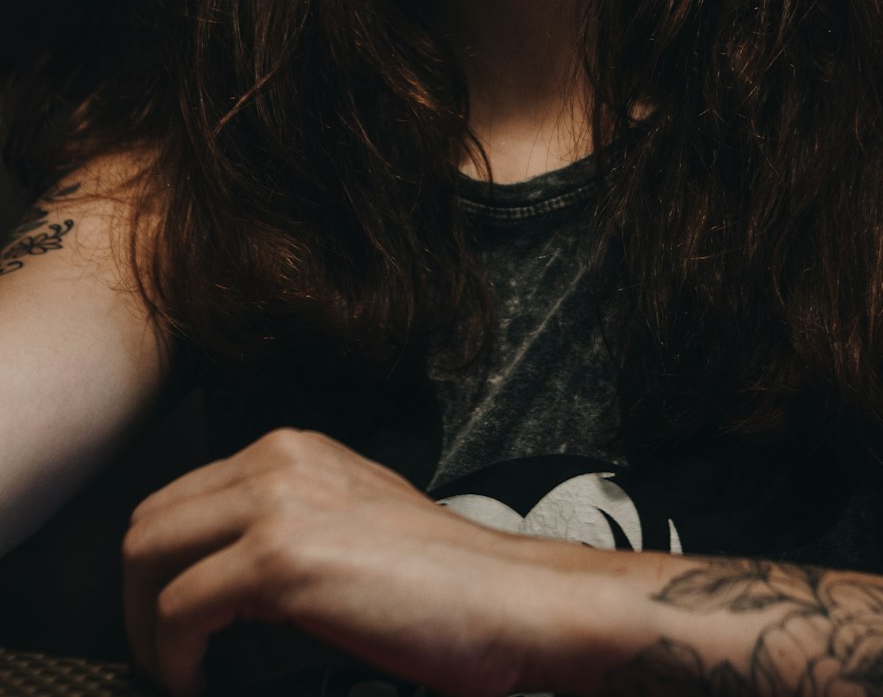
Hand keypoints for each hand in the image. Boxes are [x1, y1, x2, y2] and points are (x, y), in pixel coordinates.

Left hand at [122, 428, 543, 696]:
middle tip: (165, 659)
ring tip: (182, 673)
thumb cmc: (436, 586)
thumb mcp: (342, 540)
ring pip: (147, 555)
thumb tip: (200, 619)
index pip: (177, 499)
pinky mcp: (280, 557)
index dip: (159, 572)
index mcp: (291, 449)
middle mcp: (276, 458)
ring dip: (148, 628)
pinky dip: (175, 658)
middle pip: (148, 521)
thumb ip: (269, 554)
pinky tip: (203, 683)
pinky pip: (180, 608)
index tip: (171, 629)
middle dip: (137, 600)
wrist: (505, 601)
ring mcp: (276, 502)